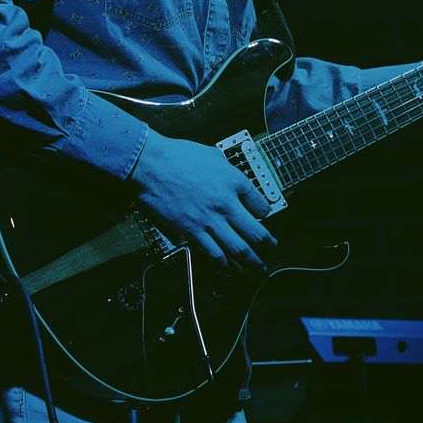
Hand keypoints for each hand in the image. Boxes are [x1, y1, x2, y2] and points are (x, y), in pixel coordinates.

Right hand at [130, 131, 276, 271]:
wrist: (152, 164)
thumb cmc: (178, 155)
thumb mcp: (212, 154)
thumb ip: (226, 168)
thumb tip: (230, 175)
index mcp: (235, 181)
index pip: (262, 205)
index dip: (265, 213)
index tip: (262, 217)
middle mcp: (227, 204)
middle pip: (257, 233)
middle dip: (267, 245)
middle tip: (271, 249)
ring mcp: (210, 220)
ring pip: (239, 249)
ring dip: (252, 262)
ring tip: (258, 268)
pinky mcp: (192, 231)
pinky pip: (214, 253)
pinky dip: (224, 263)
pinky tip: (228, 266)